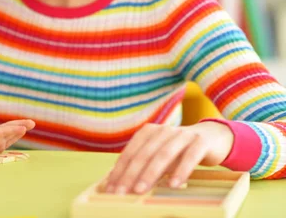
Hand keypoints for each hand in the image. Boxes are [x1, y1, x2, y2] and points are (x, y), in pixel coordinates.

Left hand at [0, 119, 35, 159]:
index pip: (1, 132)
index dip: (12, 131)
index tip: (22, 129)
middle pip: (8, 129)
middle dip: (18, 126)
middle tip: (31, 123)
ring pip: (10, 131)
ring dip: (20, 127)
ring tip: (32, 123)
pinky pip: (9, 136)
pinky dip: (17, 133)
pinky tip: (24, 130)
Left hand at [104, 122, 233, 193]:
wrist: (212, 138)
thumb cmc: (180, 151)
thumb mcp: (160, 157)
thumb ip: (143, 166)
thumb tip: (119, 182)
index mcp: (148, 132)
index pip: (130, 153)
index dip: (119, 171)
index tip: (110, 189)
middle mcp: (163, 131)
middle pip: (143, 154)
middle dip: (130, 174)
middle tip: (120, 192)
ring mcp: (182, 135)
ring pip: (163, 154)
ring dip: (150, 173)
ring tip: (140, 190)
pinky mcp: (200, 141)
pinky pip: (190, 156)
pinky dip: (181, 171)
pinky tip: (174, 185)